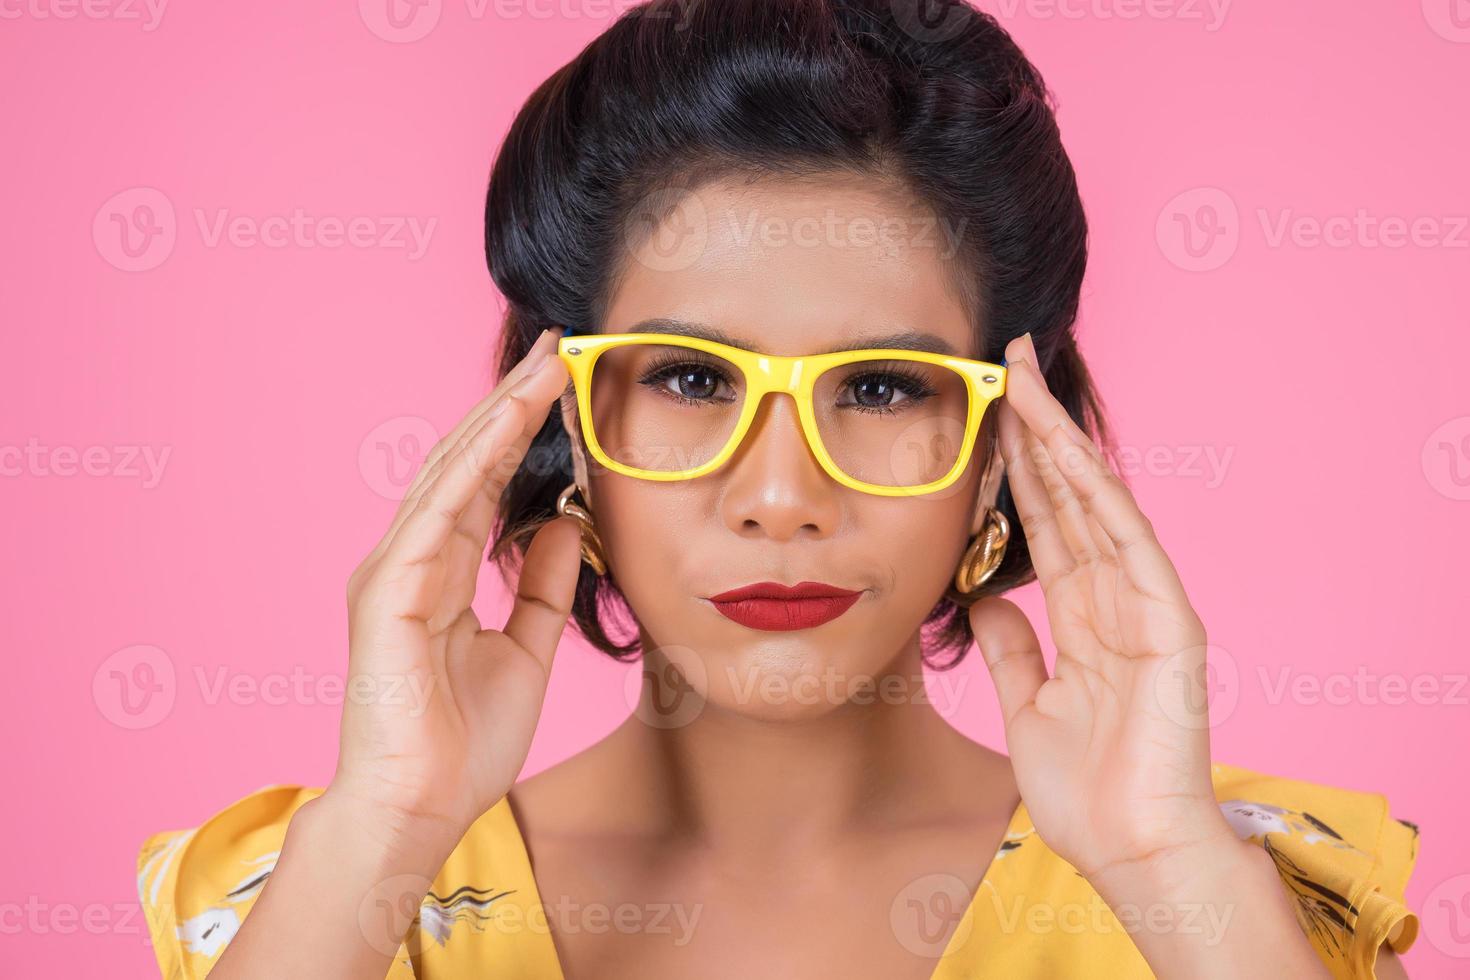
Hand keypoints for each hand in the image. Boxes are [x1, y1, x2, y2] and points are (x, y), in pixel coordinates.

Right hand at [328, 327, 582, 845]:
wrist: (420, 809)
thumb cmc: (462, 743)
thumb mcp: (525, 650)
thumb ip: (540, 587)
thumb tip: (565, 523)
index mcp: (437, 574)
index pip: (484, 485)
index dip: (520, 432)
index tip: (561, 384)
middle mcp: (409, 561)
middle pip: (465, 463)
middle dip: (511, 404)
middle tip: (554, 348)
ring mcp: (393, 573)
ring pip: (449, 475)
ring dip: (497, 417)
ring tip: (541, 367)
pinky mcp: (390, 594)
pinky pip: (436, 515)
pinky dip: (472, 466)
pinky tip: (505, 424)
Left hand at [971, 332, 1235, 882]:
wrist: (1130, 851)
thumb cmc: (1086, 791)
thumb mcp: (1028, 707)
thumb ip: (1012, 651)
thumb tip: (984, 600)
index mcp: (1086, 618)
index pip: (1047, 524)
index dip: (1017, 469)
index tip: (987, 413)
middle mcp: (1117, 600)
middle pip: (1070, 498)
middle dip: (1036, 431)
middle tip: (1008, 364)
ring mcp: (1147, 606)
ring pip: (1098, 506)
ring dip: (1062, 442)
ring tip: (1027, 381)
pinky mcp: (1169, 624)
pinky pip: (1131, 546)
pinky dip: (1101, 496)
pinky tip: (1071, 450)